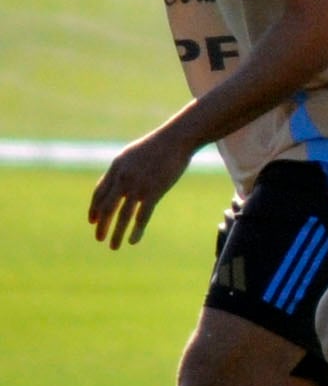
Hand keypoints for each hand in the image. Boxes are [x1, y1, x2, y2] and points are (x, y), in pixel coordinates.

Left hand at [88, 122, 198, 248]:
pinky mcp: (154, 192)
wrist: (177, 139)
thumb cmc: (158, 145)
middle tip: (99, 238)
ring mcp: (138, 186)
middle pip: (106, 207)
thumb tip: (118, 180)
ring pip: (122, 215)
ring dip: (116, 233)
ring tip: (113, 246)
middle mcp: (123, 179)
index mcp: (116, 168)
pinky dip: (136, 230)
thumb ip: (124, 168)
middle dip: (101, 225)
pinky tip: (133, 241)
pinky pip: (142, 216)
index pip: (99, 193)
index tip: (92, 221)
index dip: (94, 209)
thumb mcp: (133, 154)